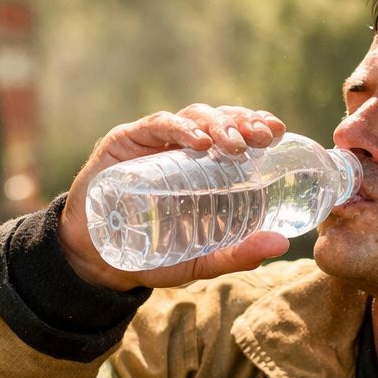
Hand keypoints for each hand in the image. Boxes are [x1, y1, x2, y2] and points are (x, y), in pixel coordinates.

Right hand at [58, 104, 290, 291]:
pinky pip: (157, 126)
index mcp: (203, 167)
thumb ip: (236, 255)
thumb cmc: (149, 255)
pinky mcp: (126, 140)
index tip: (278, 132)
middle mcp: (181, 148)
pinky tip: (198, 140)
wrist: (96, 260)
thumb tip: (281, 244)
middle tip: (263, 136)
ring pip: (193, 116)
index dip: (256, 126)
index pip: (235, 135)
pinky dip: (180, 128)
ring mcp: (154, 142)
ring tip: (234, 145)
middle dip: (243, 122)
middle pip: (219, 121)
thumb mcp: (198, 261)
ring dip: (218, 125)